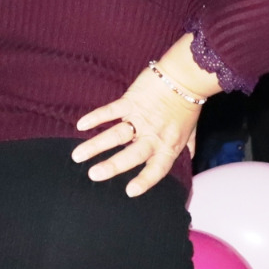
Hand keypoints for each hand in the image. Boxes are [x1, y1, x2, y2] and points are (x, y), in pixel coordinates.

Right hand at [73, 35, 219, 195]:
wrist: (186, 76)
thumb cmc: (188, 106)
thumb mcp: (191, 131)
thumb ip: (187, 147)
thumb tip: (188, 159)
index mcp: (168, 146)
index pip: (157, 169)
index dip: (145, 181)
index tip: (130, 192)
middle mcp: (154, 135)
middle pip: (132, 154)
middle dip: (113, 166)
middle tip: (93, 175)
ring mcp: (141, 118)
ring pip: (116, 134)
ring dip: (96, 145)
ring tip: (77, 156)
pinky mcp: (132, 101)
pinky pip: (111, 111)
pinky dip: (96, 117)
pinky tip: (81, 125)